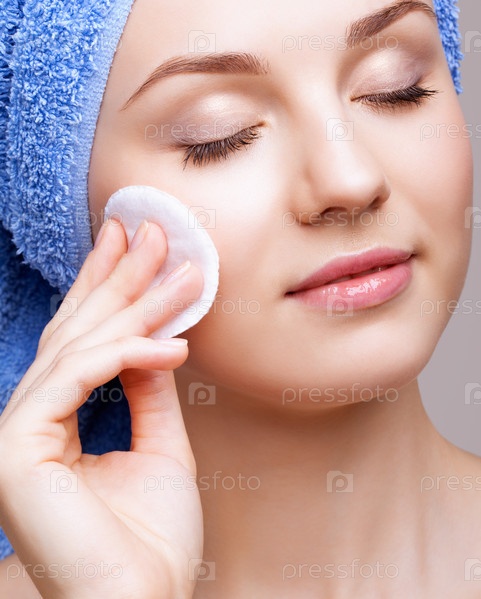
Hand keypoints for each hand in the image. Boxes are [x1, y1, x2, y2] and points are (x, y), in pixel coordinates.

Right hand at [0, 219, 204, 598]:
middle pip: (75, 331)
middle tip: (152, 229)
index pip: (81, 342)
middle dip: (118, 276)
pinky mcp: (17, 448)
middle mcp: (29, 422)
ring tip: (182, 273)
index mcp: (56, 424)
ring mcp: (17, 434)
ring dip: (135, 304)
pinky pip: (81, 377)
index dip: (107, 289)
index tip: (135, 245)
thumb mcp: (161, 446)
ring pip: (80, 345)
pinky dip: (130, 353)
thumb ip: (150, 391)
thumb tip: (158, 340)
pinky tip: (176, 344)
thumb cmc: (152, 539)